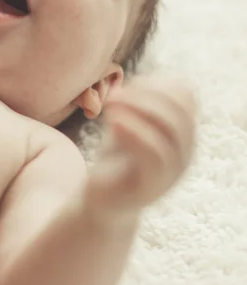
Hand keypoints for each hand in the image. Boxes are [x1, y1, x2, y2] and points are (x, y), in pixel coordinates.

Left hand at [83, 77, 195, 223]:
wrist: (101, 200)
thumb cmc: (114, 161)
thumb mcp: (125, 125)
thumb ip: (134, 105)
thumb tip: (132, 83)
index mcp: (181, 133)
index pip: (184, 96)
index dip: (154, 84)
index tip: (123, 87)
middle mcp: (184, 152)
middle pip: (180, 110)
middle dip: (146, 94)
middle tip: (113, 93)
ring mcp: (173, 171)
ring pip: (171, 130)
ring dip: (139, 109)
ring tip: (110, 104)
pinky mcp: (154, 186)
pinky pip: (155, 154)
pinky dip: (135, 132)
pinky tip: (113, 122)